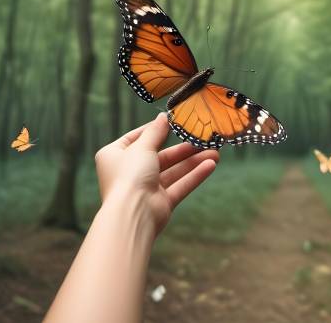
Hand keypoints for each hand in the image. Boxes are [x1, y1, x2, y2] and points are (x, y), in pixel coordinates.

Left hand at [94, 112, 218, 235]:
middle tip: (204, 141)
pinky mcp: (160, 202)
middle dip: (184, 150)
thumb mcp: (142, 146)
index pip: (137, 138)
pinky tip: (211, 165)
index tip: (173, 122)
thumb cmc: (129, 175)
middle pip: (161, 156)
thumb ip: (155, 131)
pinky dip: (194, 176)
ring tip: (215, 153)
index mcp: (115, 156)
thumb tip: (163, 117)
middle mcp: (129, 172)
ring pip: (173, 171)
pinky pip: (179, 185)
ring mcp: (146, 188)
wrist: (133, 214)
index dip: (155, 130)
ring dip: (194, 162)